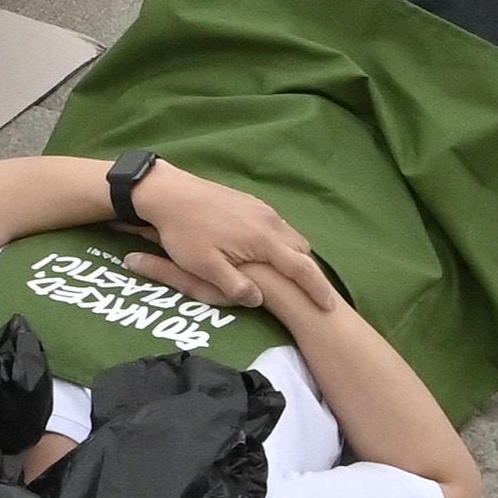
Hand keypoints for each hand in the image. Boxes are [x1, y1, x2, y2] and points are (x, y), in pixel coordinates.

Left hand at [127, 166, 334, 315]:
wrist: (169, 191)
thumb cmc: (184, 231)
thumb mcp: (204, 268)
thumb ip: (235, 286)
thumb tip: (257, 299)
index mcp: (263, 239)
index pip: (301, 268)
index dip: (317, 289)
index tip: (329, 306)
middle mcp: (269, 221)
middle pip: (301, 249)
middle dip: (311, 272)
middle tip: (315, 293)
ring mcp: (261, 208)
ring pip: (290, 235)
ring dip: (296, 256)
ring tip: (294, 276)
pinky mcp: (250, 202)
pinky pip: (277, 225)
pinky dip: (282, 242)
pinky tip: (270, 251)